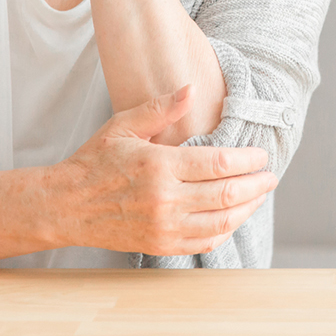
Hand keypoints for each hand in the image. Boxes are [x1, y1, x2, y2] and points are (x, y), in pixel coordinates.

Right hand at [47, 85, 274, 256]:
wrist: (66, 206)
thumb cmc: (94, 161)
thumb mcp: (123, 125)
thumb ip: (161, 108)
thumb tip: (192, 89)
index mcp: (160, 166)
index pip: (219, 163)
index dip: (248, 160)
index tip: (261, 155)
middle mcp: (165, 200)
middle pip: (228, 194)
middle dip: (257, 185)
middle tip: (270, 176)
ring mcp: (164, 227)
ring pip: (222, 222)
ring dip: (247, 209)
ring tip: (259, 196)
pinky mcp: (161, 245)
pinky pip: (205, 243)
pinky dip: (226, 231)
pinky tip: (234, 218)